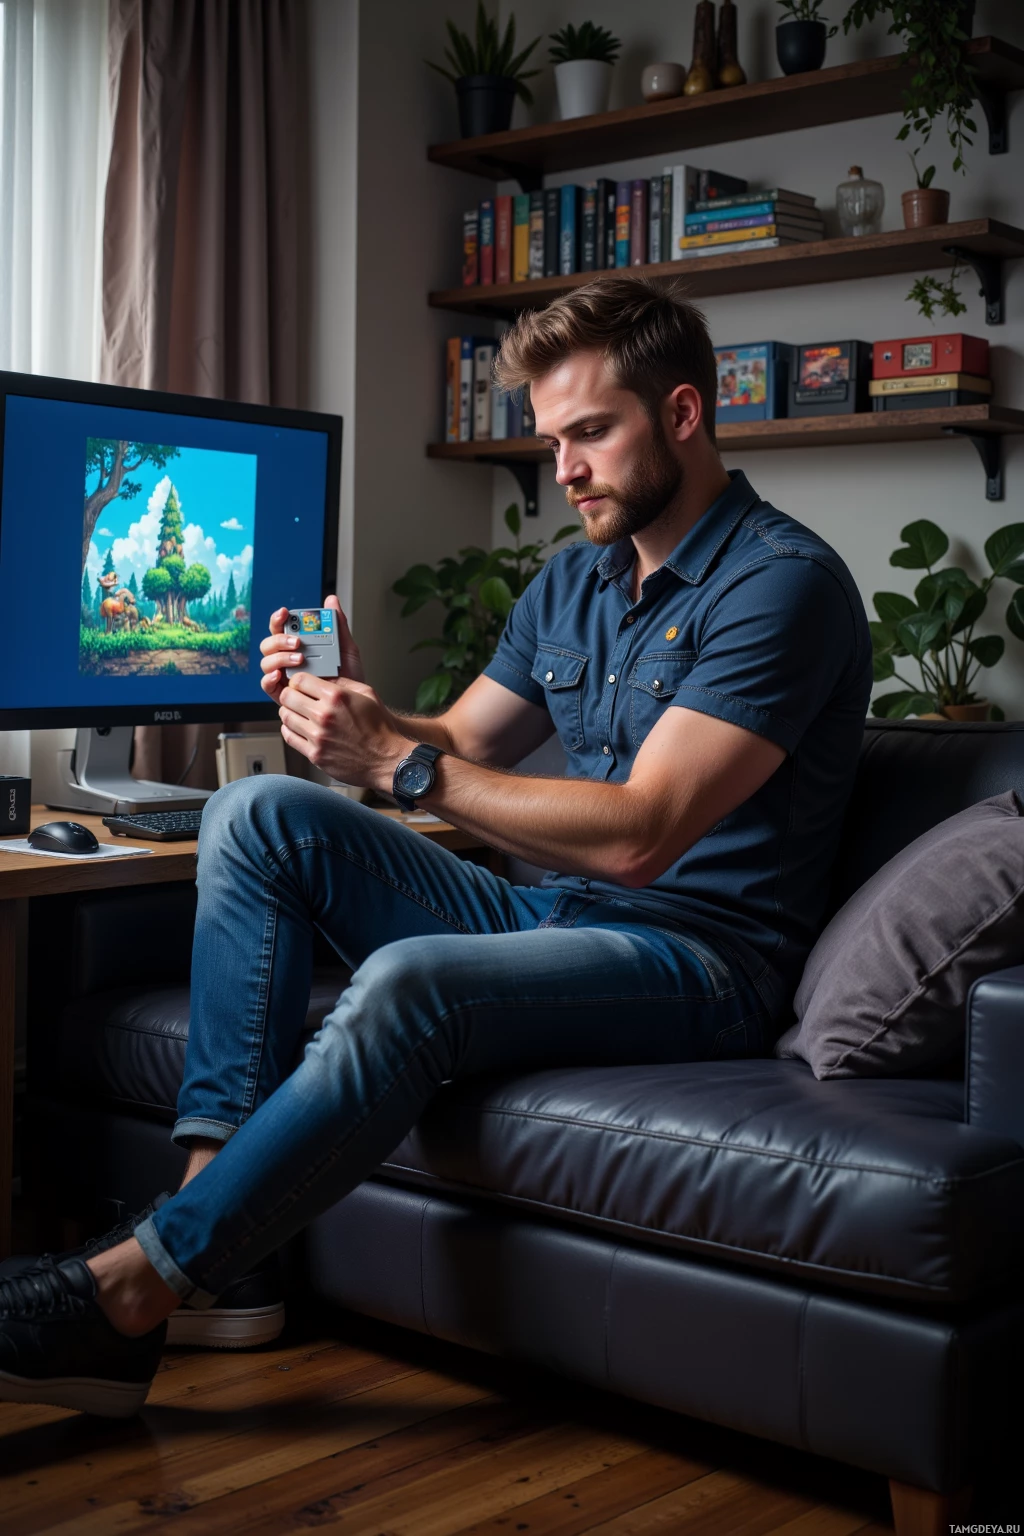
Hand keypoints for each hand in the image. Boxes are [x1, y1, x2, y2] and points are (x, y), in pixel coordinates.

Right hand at [260, 595, 364, 702]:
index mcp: (298, 646)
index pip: (281, 628)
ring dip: (279, 657)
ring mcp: (283, 677)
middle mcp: (287, 660)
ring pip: (266, 662)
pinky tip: (279, 674)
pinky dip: (269, 678)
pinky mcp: (282, 695)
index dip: (279, 618)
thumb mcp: (346, 649)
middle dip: (279, 639)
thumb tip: (332, 600)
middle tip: (297, 642)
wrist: (353, 705)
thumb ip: (338, 625)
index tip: (285, 613)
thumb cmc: (348, 677)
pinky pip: (267, 685)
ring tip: (299, 659)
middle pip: (269, 644)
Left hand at [277, 672, 405, 791]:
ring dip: (289, 712)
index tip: (300, 684)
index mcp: (336, 697)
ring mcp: (317, 736)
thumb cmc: (380, 728)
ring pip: (285, 717)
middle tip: (295, 697)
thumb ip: (343, 682)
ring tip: (297, 713)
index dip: (297, 680)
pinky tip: (297, 728)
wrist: (386, 759)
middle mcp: (324, 715)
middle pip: (287, 697)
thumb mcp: (367, 694)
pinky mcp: (315, 754)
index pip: (299, 680)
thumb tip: (324, 677)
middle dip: (290, 694)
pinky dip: (289, 730)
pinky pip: (289, 737)